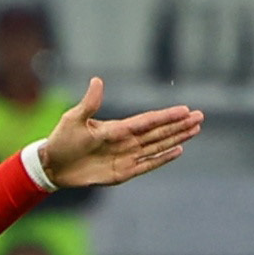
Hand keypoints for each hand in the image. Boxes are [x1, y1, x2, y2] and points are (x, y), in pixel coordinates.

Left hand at [36, 78, 202, 190]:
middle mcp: (126, 142)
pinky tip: (178, 151)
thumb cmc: (62, 139)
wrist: (53, 165)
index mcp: (117, 128)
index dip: (167, 116)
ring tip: (195, 130)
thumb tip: (97, 80)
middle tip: (200, 117)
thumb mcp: (74, 119)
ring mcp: (126, 158)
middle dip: (179, 125)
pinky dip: (162, 159)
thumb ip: (90, 103)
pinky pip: (147, 165)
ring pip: (157, 147)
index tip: (185, 109)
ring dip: (176, 139)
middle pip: (159, 133)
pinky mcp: (122, 174)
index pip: (148, 121)